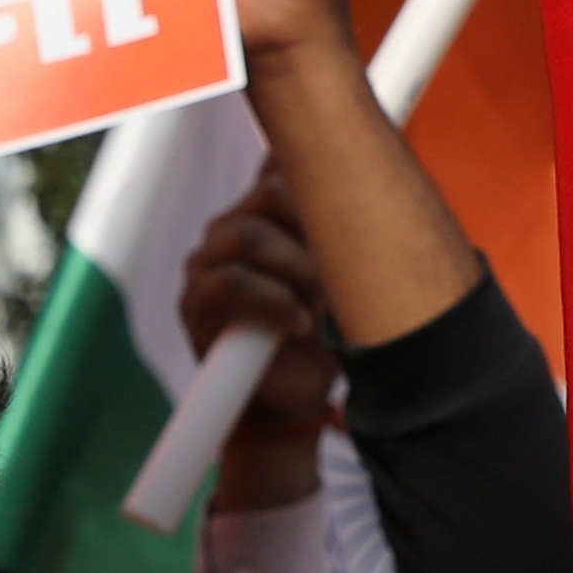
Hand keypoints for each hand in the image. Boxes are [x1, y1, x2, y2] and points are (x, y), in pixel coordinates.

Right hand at [171, 180, 344, 512]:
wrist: (297, 402)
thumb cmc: (323, 337)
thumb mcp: (344, 278)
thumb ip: (344, 231)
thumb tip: (376, 173)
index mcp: (261, 216)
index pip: (278, 169)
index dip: (312, 177)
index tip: (345, 209)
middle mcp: (228, 231)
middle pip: (268, 193)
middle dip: (314, 228)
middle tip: (340, 269)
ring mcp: (206, 265)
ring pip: (250, 235)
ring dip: (298, 267)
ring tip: (320, 303)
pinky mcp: (196, 304)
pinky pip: (233, 282)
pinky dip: (276, 301)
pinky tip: (300, 324)